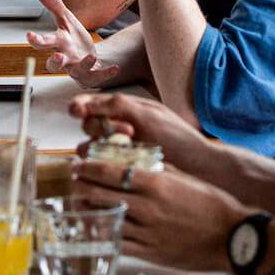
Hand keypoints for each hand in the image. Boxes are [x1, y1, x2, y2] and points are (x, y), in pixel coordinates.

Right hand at [24, 0, 118, 87]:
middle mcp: (65, 59)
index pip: (44, 43)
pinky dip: (106, 73)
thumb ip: (53, 5)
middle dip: (55, 62)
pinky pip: (97, 77)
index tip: (29, 35)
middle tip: (58, 57)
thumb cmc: (74, 40)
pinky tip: (115, 68)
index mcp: (58, 44)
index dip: (36, 40)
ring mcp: (77, 69)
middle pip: (54, 64)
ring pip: (76, 72)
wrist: (90, 59)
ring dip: (83, 65)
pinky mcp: (91, 76)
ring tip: (91, 56)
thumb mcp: (66, 19)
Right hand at [67, 90, 215, 172]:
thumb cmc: (177, 136)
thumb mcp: (148, 115)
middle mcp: (115, 129)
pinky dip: (104, 165)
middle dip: (100, 127)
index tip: (77, 111)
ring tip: (129, 149)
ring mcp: (115, 151)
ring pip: (88, 148)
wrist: (196, 165)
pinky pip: (98, 168)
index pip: (88, 105)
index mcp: (121, 110)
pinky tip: (123, 165)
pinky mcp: (118, 170)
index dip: (78, 106)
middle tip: (129, 132)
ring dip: (101, 147)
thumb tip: (83, 104)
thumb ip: (117, 106)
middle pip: (87, 126)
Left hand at [71, 160, 243, 272]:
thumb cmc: (213, 205)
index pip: (114, 172)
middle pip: (103, 194)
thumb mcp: (186, 179)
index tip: (80, 165)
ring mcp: (148, 232)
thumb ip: (161, 171)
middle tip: (75, 181)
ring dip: (88, 209)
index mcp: (158, 185)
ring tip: (80, 202)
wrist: (232, 237)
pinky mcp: (150, 252)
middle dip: (83, 186)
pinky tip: (96, 228)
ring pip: (106, 219)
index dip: (91, 168)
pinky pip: (119, 243)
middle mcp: (149, 207)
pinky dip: (104, 234)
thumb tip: (140, 162)